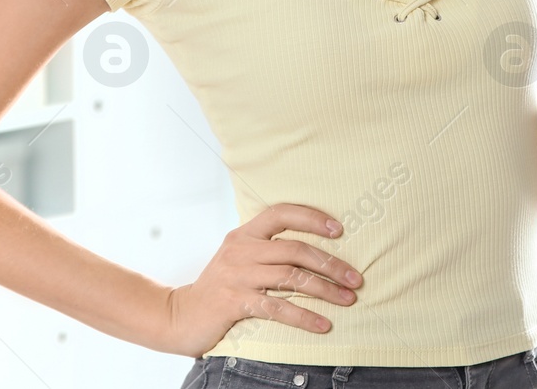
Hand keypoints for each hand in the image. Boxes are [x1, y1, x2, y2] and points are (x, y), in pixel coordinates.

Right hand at [161, 203, 363, 356]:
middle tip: (355, 278)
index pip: (281, 212)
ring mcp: (237, 275)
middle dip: (331, 263)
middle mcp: (241, 249)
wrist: (181, 315)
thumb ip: (266, 249)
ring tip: (348, 300)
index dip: (312, 217)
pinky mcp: (235, 302)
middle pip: (295, 249)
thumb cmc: (220, 287)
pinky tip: (323, 324)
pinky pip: (277, 307)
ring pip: (291, 277)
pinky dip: (304, 316)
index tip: (339, 230)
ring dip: (325, 289)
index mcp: (244, 234)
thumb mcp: (238, 258)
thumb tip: (311, 249)